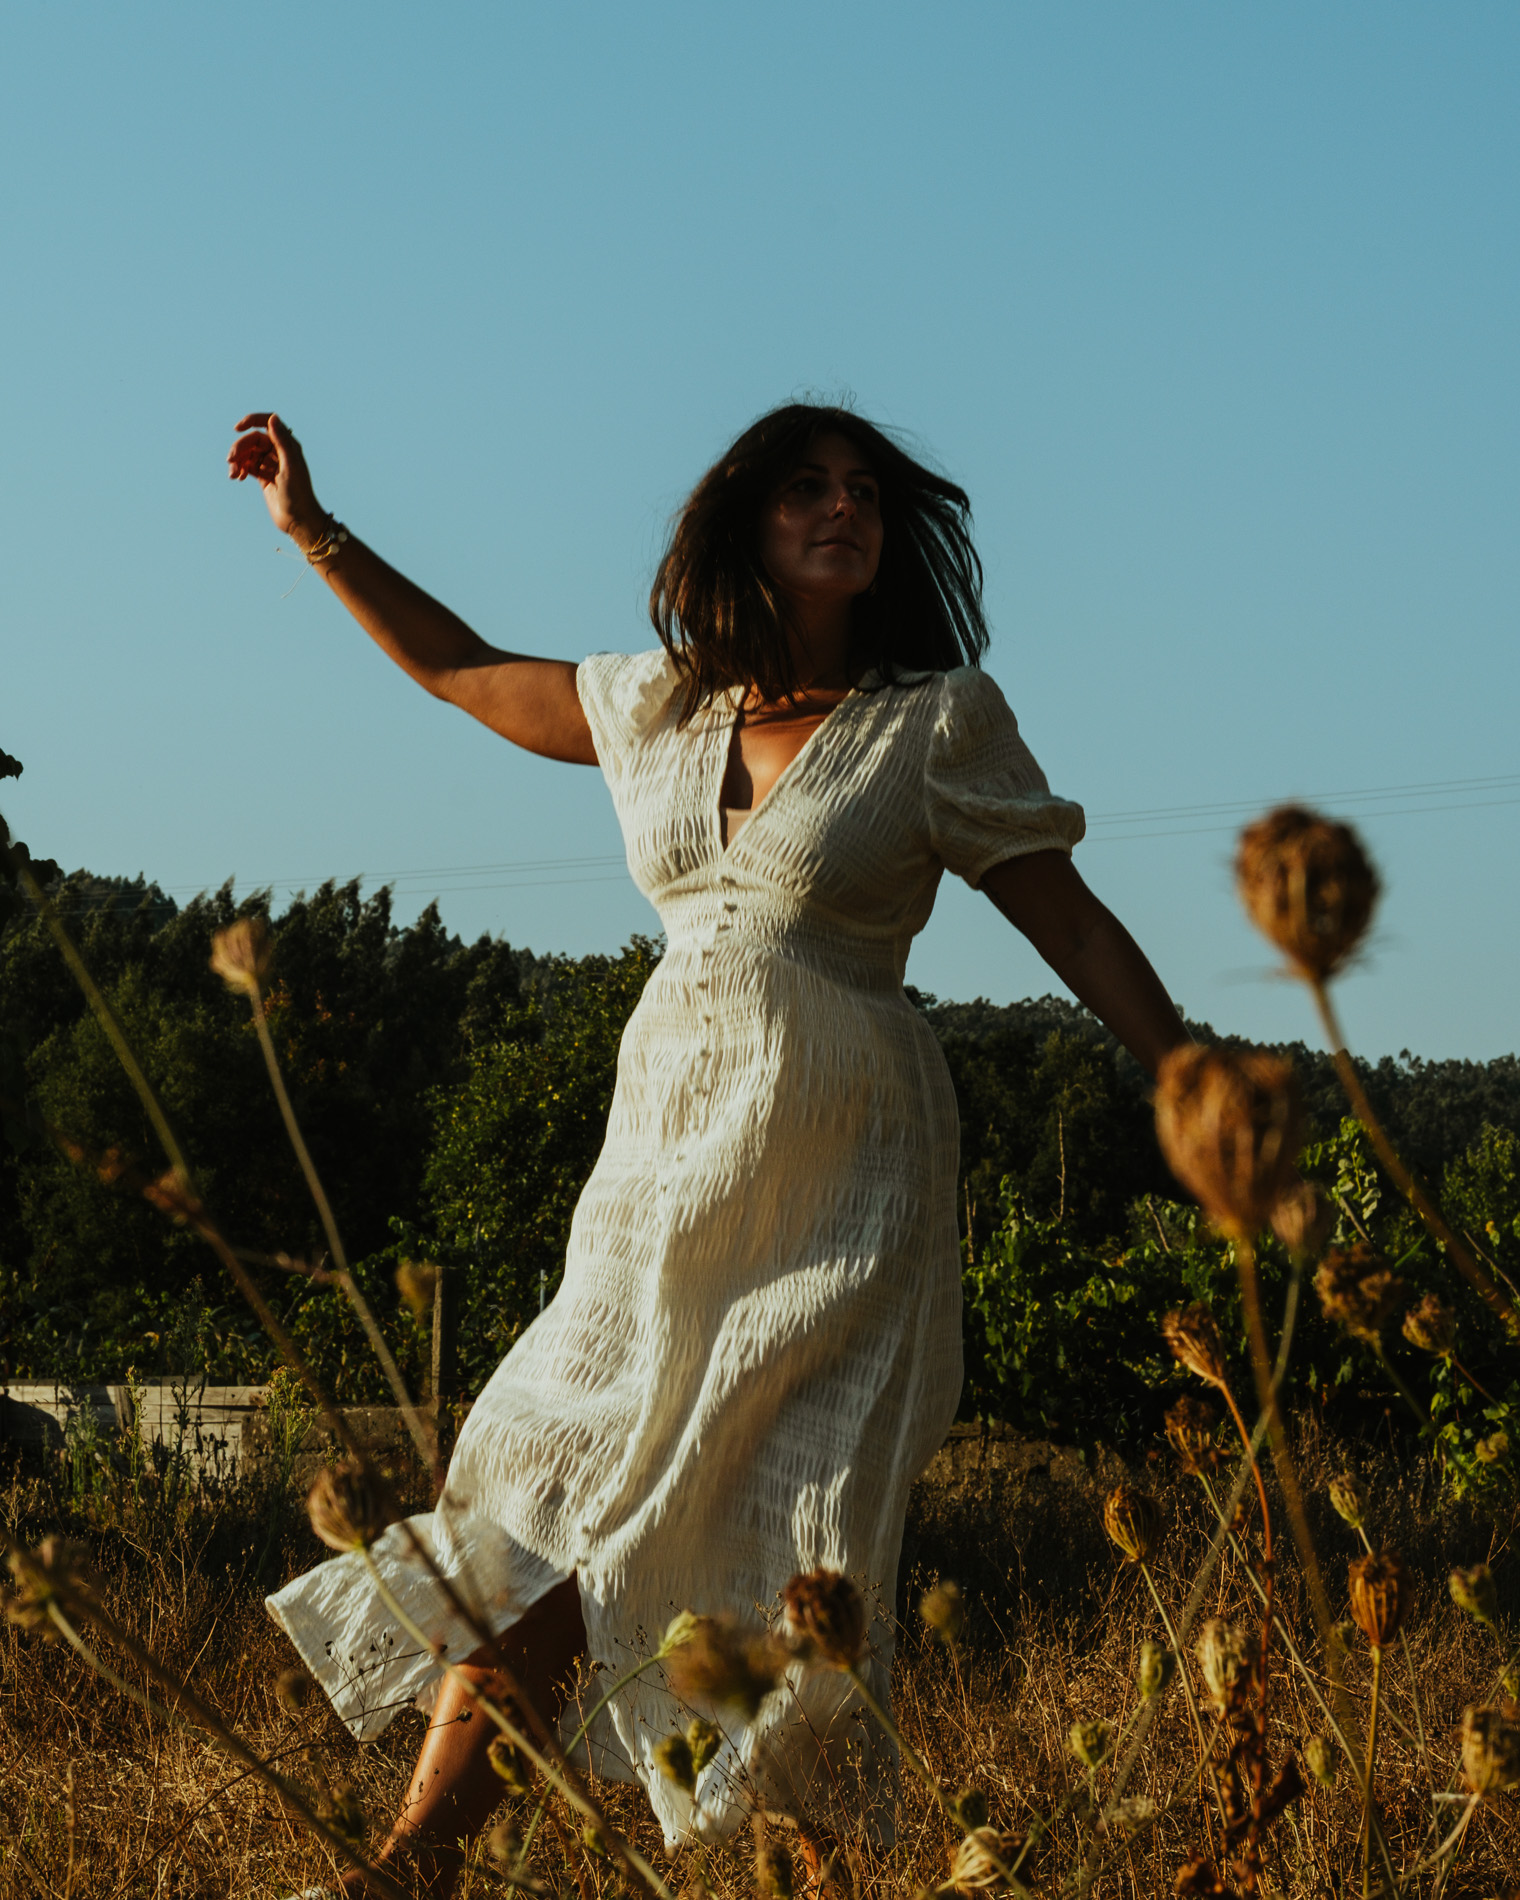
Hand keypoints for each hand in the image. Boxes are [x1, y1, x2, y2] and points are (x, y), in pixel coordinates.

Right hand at [227, 412, 325, 543]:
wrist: (298, 519)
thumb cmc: (298, 493)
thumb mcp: (290, 466)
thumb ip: (282, 442)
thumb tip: (273, 418)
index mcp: (288, 445)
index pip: (267, 423)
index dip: (251, 421)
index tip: (238, 428)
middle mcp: (278, 452)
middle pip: (253, 439)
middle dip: (240, 447)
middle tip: (231, 460)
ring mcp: (270, 464)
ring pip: (247, 453)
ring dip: (237, 460)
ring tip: (233, 473)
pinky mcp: (263, 476)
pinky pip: (247, 466)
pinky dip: (240, 469)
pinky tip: (237, 477)